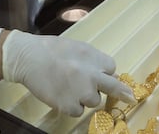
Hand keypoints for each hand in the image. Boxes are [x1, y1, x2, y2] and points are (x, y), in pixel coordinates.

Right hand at [1, 30, 134, 116]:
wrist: (28, 57)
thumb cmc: (50, 49)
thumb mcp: (76, 47)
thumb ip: (92, 59)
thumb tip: (105, 71)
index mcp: (93, 57)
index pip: (111, 68)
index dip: (105, 72)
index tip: (100, 75)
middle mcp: (91, 75)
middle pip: (113, 87)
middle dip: (122, 93)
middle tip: (130, 98)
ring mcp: (81, 91)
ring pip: (94, 101)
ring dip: (85, 97)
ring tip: (68, 87)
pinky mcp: (68, 105)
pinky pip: (78, 111)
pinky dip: (71, 106)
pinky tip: (60, 95)